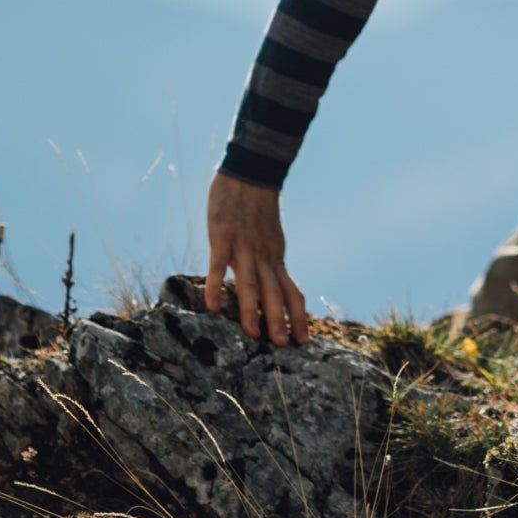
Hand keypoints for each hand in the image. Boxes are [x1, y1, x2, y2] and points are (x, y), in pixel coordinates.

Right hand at [205, 172, 309, 345]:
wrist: (249, 172)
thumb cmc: (255, 208)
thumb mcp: (269, 238)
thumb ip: (269, 261)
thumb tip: (274, 283)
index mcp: (275, 257)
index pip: (291, 291)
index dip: (298, 316)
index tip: (304, 340)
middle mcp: (264, 255)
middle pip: (274, 291)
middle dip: (279, 319)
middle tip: (283, 346)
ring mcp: (244, 245)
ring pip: (250, 281)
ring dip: (252, 308)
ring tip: (253, 333)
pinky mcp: (223, 235)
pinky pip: (219, 264)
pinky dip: (217, 285)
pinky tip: (213, 306)